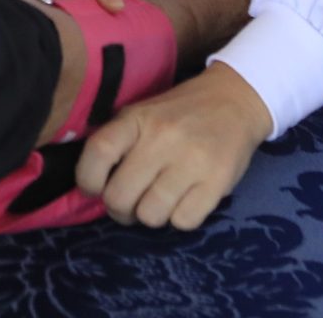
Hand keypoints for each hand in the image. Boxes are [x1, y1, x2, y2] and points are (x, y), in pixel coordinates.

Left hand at [77, 63, 272, 229]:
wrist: (234, 99)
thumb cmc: (178, 114)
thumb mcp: (141, 115)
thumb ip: (118, 144)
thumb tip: (93, 190)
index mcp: (136, 118)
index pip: (98, 151)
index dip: (88, 179)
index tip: (95, 188)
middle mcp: (162, 137)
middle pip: (119, 197)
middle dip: (121, 209)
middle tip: (132, 202)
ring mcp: (191, 160)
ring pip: (150, 215)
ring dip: (152, 215)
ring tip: (160, 199)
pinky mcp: (218, 181)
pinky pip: (184, 222)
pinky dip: (181, 218)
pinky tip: (186, 199)